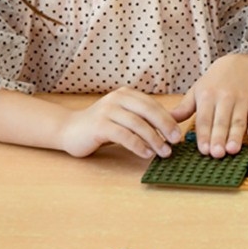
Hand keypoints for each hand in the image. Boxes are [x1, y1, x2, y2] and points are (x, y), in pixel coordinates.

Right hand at [59, 87, 182, 158]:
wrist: (69, 130)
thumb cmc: (101, 126)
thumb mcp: (123, 117)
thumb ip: (141, 118)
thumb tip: (170, 128)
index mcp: (126, 94)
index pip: (152, 104)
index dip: (167, 119)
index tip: (178, 133)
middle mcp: (117, 99)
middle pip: (148, 111)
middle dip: (165, 126)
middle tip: (176, 141)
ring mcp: (107, 111)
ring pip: (137, 124)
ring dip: (154, 139)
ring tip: (164, 152)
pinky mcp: (99, 126)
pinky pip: (124, 135)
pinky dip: (138, 145)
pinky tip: (146, 154)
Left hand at [171, 54, 247, 157]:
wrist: (238, 65)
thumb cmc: (214, 83)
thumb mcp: (196, 92)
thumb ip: (184, 109)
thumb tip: (166, 122)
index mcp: (207, 95)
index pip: (204, 119)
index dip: (204, 135)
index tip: (203, 150)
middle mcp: (225, 97)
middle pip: (221, 121)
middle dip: (219, 137)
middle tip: (216, 154)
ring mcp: (242, 99)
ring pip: (239, 119)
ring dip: (236, 135)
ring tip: (232, 150)